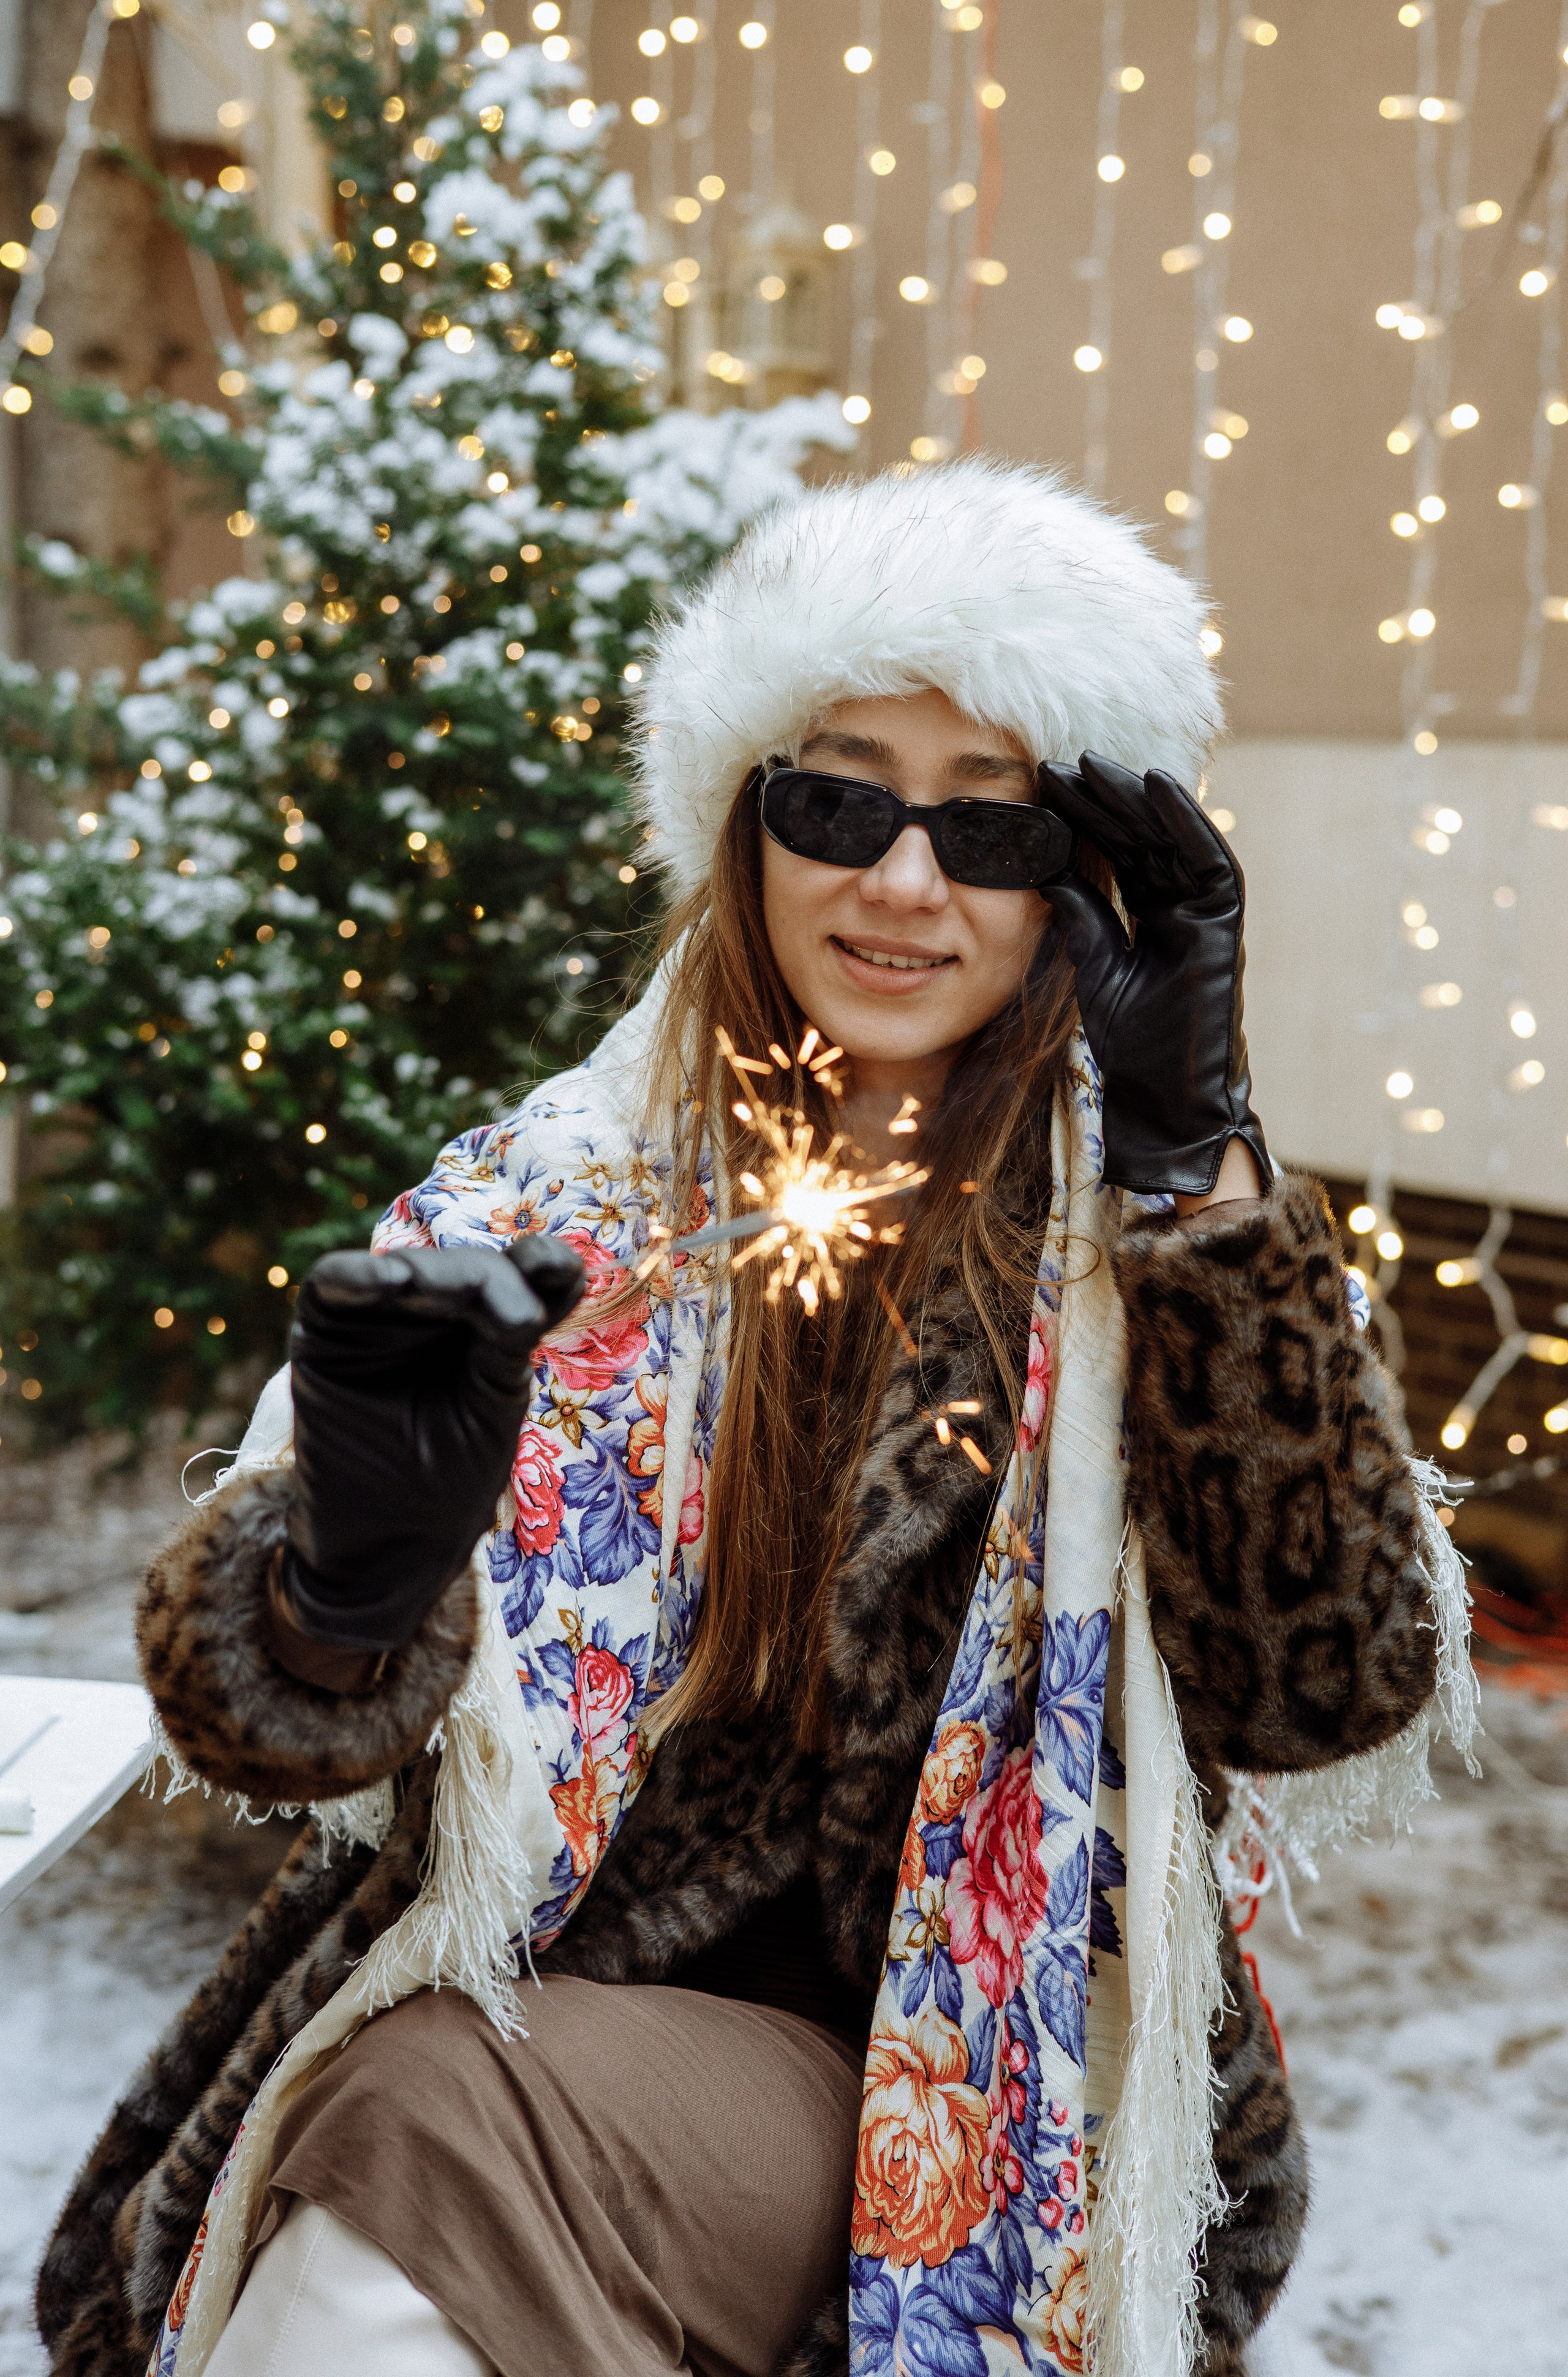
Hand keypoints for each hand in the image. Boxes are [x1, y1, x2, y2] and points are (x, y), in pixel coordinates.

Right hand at [284, 1235, 584, 1653]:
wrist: (381, 1549)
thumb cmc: (445, 1486)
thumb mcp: (492, 1409)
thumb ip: (509, 1340)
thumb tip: (546, 1267)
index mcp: (488, 1330)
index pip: (523, 1276)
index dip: (543, 1265)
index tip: (556, 1270)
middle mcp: (438, 1314)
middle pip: (465, 1270)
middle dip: (483, 1283)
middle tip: (510, 1314)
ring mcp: (382, 1317)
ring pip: (407, 1270)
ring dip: (428, 1277)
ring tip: (429, 1288)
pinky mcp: (327, 1331)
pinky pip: (335, 1284)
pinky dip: (358, 1276)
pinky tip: (388, 1282)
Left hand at [1040, 752, 1269, 1197]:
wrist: (1164, 1102)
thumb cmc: (1131, 1048)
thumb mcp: (1094, 966)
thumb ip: (1080, 915)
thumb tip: (1046, 865)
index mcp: (1151, 918)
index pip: (1118, 853)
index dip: (1085, 818)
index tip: (1043, 786)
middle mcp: (1181, 908)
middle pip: (1143, 838)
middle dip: (1105, 799)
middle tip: (1062, 762)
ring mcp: (1205, 913)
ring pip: (1173, 839)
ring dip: (1137, 799)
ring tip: (1097, 764)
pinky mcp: (1225, 923)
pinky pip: (1208, 859)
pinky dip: (1185, 822)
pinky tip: (1156, 789)